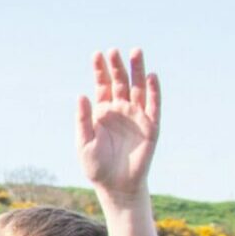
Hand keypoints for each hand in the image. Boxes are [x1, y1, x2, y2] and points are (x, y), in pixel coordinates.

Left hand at [77, 48, 159, 199]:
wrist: (116, 185)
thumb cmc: (96, 166)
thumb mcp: (84, 143)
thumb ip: (83, 120)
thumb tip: (81, 95)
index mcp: (102, 112)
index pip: (102, 85)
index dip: (100, 70)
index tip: (97, 54)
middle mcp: (120, 110)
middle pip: (120, 82)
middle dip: (117, 66)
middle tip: (114, 51)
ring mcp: (136, 116)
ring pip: (138, 88)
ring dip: (137, 71)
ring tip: (135, 52)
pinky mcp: (151, 125)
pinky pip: (153, 105)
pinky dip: (153, 91)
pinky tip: (151, 76)